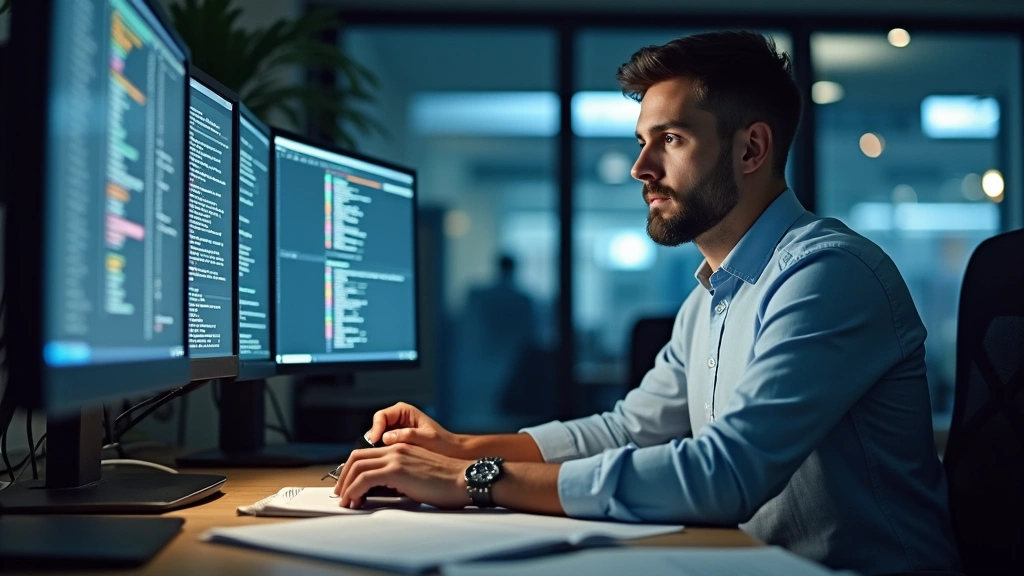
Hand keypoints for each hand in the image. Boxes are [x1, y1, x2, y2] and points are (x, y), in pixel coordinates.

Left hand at [334, 443, 471, 509]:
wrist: (465, 479)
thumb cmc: (448, 482)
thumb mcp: (419, 474)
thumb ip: (401, 475)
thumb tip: (384, 489)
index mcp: (401, 447)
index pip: (367, 454)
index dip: (353, 469)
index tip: (349, 485)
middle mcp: (396, 448)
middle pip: (357, 457)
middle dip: (344, 476)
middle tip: (341, 494)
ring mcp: (396, 457)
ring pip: (357, 467)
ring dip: (346, 485)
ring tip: (345, 501)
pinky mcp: (397, 470)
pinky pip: (365, 479)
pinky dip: (354, 490)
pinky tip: (354, 501)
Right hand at [367, 402, 464, 457]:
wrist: (453, 454)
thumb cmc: (444, 444)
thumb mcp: (427, 438)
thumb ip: (408, 435)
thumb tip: (385, 438)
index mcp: (404, 411)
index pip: (381, 417)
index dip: (376, 428)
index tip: (376, 441)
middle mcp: (397, 420)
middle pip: (375, 428)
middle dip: (371, 442)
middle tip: (371, 456)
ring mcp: (395, 432)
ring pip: (376, 440)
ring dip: (374, 451)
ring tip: (373, 464)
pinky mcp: (395, 445)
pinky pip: (382, 449)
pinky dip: (380, 457)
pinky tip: (381, 466)